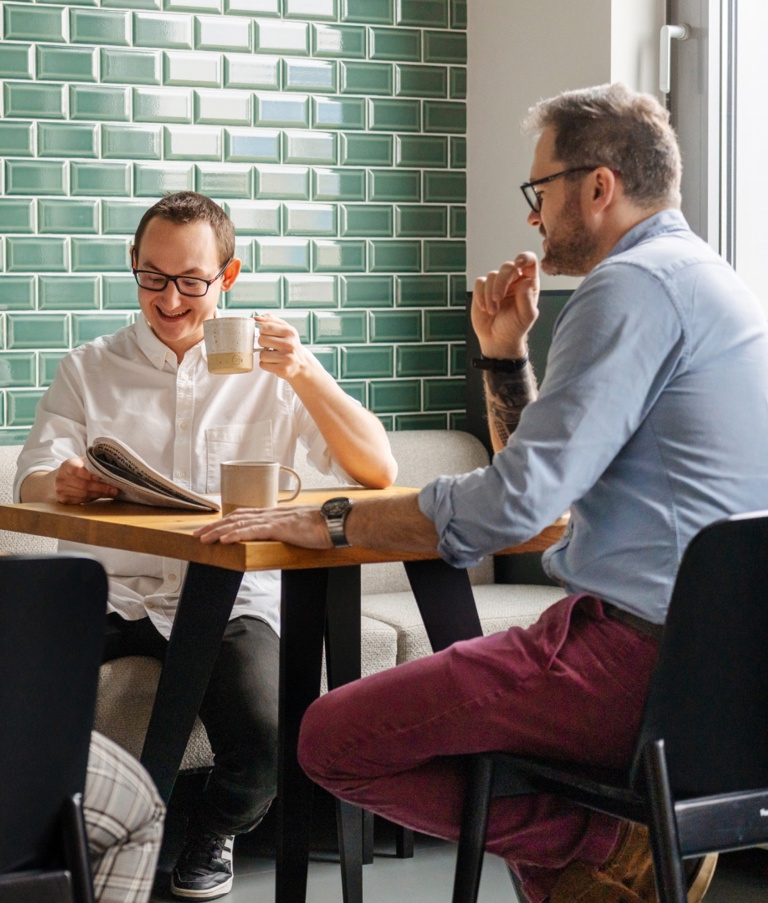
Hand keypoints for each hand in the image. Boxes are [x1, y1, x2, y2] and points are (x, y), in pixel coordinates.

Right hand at [54, 457, 117, 504]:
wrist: (62, 477)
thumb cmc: (78, 468)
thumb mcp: (83, 461)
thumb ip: (93, 462)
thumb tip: (112, 465)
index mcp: (67, 465)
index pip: (78, 470)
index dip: (90, 475)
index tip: (103, 477)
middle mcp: (61, 478)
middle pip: (83, 485)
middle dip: (101, 488)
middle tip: (114, 489)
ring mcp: (61, 490)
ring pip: (84, 494)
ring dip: (100, 494)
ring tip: (111, 493)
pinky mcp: (64, 499)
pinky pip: (82, 500)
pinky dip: (93, 498)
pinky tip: (101, 495)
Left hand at [195, 505, 331, 546]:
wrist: (338, 522)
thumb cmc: (325, 526)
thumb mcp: (301, 528)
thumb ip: (289, 530)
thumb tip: (284, 535)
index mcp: (276, 514)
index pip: (244, 515)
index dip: (226, 521)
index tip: (212, 528)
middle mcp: (271, 514)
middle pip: (236, 518)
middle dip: (214, 527)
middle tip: (197, 535)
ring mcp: (274, 520)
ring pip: (239, 524)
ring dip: (218, 531)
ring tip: (203, 539)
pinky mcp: (279, 528)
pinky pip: (252, 531)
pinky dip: (235, 535)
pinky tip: (224, 540)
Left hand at [255, 314, 311, 380]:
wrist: (301, 364)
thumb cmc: (289, 344)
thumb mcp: (285, 329)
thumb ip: (270, 320)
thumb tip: (256, 318)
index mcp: (290, 332)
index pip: (265, 327)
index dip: (262, 331)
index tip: (267, 334)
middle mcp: (289, 344)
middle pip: (261, 340)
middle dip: (263, 343)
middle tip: (271, 346)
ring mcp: (286, 358)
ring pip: (261, 354)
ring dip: (264, 355)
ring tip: (274, 355)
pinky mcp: (282, 370)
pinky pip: (263, 365)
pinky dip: (266, 364)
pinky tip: (274, 363)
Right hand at [471, 253, 539, 358]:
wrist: (497, 340)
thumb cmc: (514, 328)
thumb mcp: (526, 317)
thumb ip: (527, 299)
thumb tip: (526, 281)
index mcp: (528, 283)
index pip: (529, 262)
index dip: (524, 257)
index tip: (518, 263)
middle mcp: (514, 280)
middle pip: (507, 267)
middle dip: (501, 282)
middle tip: (497, 299)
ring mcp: (498, 284)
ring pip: (492, 275)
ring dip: (490, 294)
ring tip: (492, 311)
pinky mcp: (483, 289)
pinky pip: (479, 283)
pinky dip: (480, 295)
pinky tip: (484, 308)